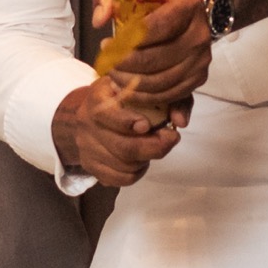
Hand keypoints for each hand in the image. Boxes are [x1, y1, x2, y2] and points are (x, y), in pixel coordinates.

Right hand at [51, 71, 190, 188]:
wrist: (92, 111)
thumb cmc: (127, 96)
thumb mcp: (149, 89)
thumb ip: (171, 99)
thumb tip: (181, 121)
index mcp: (97, 98)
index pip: (106, 114)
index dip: (127, 122)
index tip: (147, 125)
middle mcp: (86, 123)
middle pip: (122, 147)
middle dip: (154, 147)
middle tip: (171, 139)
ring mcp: (86, 147)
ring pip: (124, 165)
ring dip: (146, 160)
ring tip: (153, 146)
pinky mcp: (90, 165)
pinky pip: (119, 179)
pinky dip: (136, 173)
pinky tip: (141, 161)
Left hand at [90, 0, 214, 115]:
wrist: (194, 11)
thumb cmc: (160, 1)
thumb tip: (98, 21)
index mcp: (186, 7)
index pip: (157, 27)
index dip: (128, 40)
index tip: (106, 44)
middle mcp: (198, 35)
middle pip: (157, 59)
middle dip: (124, 65)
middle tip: (106, 64)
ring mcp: (201, 59)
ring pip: (161, 82)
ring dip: (131, 84)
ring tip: (112, 77)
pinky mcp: (199, 77)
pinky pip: (169, 95)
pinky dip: (144, 96)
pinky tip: (127, 89)